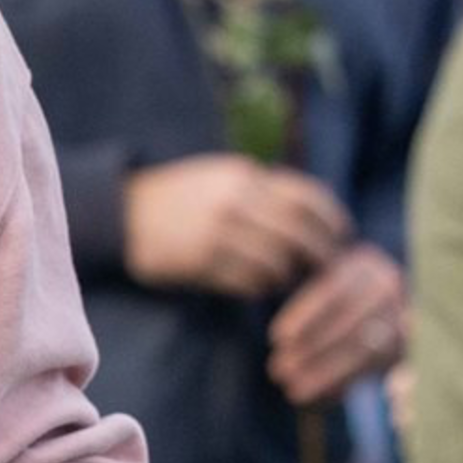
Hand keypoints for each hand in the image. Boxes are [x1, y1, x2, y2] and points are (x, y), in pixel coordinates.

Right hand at [123, 155, 348, 299]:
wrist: (120, 213)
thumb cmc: (179, 198)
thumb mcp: (220, 178)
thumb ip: (262, 191)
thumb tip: (313, 215)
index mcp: (244, 175)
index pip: (308, 197)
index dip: (333, 220)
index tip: (341, 236)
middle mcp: (236, 200)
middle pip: (300, 234)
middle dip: (319, 255)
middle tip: (323, 269)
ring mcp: (218, 231)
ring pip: (278, 261)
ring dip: (287, 275)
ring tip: (283, 279)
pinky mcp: (201, 260)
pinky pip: (249, 281)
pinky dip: (260, 287)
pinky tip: (256, 285)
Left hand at [269, 242, 406, 406]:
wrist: (381, 300)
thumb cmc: (336, 293)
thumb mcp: (322, 278)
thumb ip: (308, 299)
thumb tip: (280, 338)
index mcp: (363, 265)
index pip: (332, 291)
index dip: (304, 315)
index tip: (276, 337)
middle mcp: (390, 287)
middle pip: (349, 322)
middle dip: (311, 350)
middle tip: (278, 371)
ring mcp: (405, 316)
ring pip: (365, 350)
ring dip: (326, 373)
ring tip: (293, 390)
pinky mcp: (410, 345)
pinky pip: (376, 368)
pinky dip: (346, 383)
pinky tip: (321, 398)